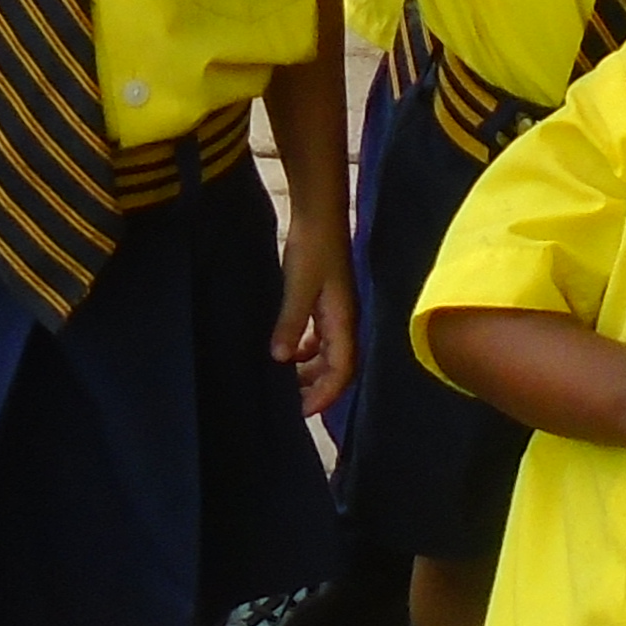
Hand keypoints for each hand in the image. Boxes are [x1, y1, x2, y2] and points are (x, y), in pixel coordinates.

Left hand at [275, 192, 358, 417]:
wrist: (320, 212)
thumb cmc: (313, 248)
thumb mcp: (298, 286)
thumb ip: (291, 323)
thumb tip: (281, 358)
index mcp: (343, 321)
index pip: (342, 369)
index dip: (325, 394)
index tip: (303, 412)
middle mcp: (344, 320)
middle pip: (337, 366)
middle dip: (317, 388)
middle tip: (290, 404)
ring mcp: (336, 310)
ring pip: (328, 352)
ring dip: (311, 370)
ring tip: (285, 382)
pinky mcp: (326, 300)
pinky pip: (320, 336)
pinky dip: (306, 350)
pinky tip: (287, 352)